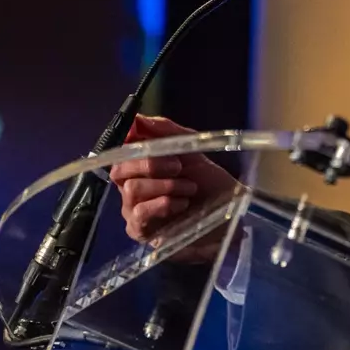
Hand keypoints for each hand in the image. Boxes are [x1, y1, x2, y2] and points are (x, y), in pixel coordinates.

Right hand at [109, 115, 240, 247]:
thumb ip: (166, 131)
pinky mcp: (141, 231)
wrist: (229, 214)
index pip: (120, 151)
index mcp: (140, 166)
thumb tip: (137, 118)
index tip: (144, 135)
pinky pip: (140, 214)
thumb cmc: (210, 182)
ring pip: (132, 190)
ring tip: (189, 189)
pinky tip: (181, 204)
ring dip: (164, 186)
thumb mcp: (193, 150)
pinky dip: (162, 204)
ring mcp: (133, 210)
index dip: (129, 142)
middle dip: (150, 164)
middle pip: (121, 169)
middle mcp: (131, 186)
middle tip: (178, 166)